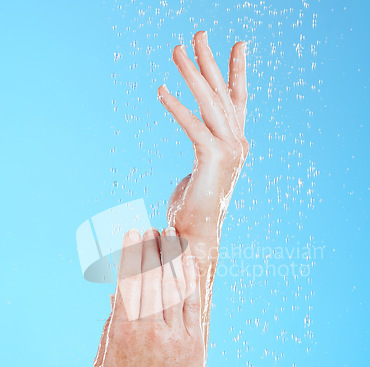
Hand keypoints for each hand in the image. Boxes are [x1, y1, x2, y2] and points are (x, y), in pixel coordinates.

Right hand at [93, 227, 204, 366]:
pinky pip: (193, 304)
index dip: (132, 255)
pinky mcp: (195, 343)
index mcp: (124, 332)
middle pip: (152, 278)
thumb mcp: (105, 363)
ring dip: (172, 257)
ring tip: (171, 235)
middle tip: (153, 229)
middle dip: (152, 249)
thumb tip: (116, 296)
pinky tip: (189, 261)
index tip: (133, 234)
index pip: (128, 282)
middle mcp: (149, 329)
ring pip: (174, 286)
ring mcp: (175, 335)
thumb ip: (110, 327)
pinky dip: (191, 280)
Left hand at [157, 31, 248, 247]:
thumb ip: (206, 149)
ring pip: (210, 103)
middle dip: (210, 62)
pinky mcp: (213, 159)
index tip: (238, 45)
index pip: (238, 101)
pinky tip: (161, 91)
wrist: (200, 235)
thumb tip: (202, 138)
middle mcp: (237, 144)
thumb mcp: (204, 170)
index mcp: (235, 144)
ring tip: (176, 50)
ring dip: (192, 74)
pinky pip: (193, 126)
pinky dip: (177, 108)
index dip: (237, 72)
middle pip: (224, 94)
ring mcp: (229, 151)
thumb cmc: (196, 206)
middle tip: (198, 33)